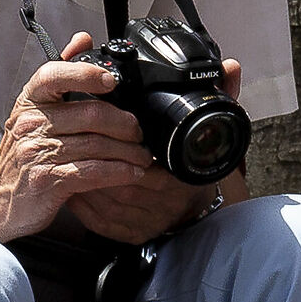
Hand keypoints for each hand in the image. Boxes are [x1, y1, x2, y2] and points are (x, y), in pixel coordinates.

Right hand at [0, 34, 150, 240]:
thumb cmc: (22, 154)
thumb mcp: (36, 111)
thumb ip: (62, 74)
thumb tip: (82, 40)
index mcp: (31, 101)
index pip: (54, 75)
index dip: (85, 74)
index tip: (110, 81)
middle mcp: (31, 123)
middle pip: (90, 114)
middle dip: (125, 124)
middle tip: (139, 132)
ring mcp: (37, 152)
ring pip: (97, 145)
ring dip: (128, 151)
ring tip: (143, 155)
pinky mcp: (47, 180)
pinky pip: (93, 172)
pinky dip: (119, 172)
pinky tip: (132, 172)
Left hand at [65, 59, 244, 240]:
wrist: (195, 212)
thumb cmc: (193, 172)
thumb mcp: (207, 133)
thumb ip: (221, 97)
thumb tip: (231, 66)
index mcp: (178, 178)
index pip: (141, 163)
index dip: (117, 147)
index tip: (103, 131)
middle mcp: (160, 204)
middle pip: (115, 179)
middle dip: (93, 159)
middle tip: (75, 139)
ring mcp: (143, 222)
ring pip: (102, 199)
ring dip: (82, 178)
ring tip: (69, 157)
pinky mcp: (128, 235)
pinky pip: (96, 220)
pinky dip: (81, 202)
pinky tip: (72, 184)